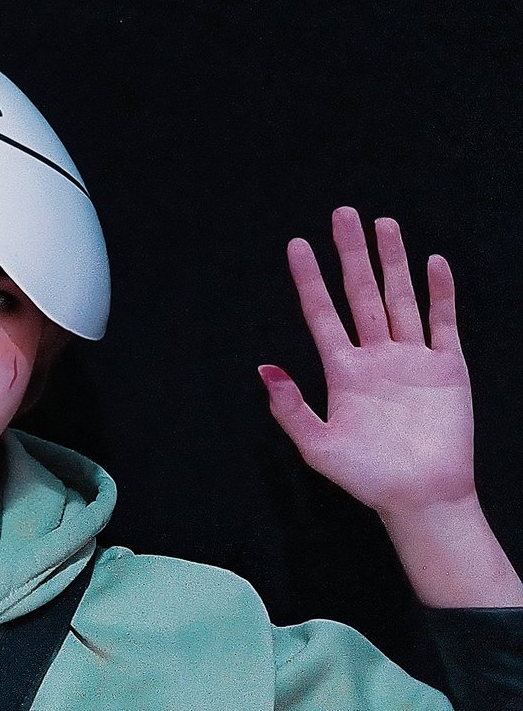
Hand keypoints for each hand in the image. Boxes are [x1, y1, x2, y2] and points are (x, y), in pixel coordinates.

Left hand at [259, 207, 473, 517]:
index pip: (322, 314)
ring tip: (383, 224)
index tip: (296, 246)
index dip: (309, 280)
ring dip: (393, 261)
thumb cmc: (366, 477)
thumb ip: (290, 407)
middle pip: (361, 293)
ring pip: (400, 298)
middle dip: (352, 254)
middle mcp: (375, 357)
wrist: (420, 497)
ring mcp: (412, 359)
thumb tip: (264, 368)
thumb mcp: (316, 446)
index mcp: (343, 372)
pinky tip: (432, 263)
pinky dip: (439, 293)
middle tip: (342, 213)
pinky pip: (443, 322)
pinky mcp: (446, 368)